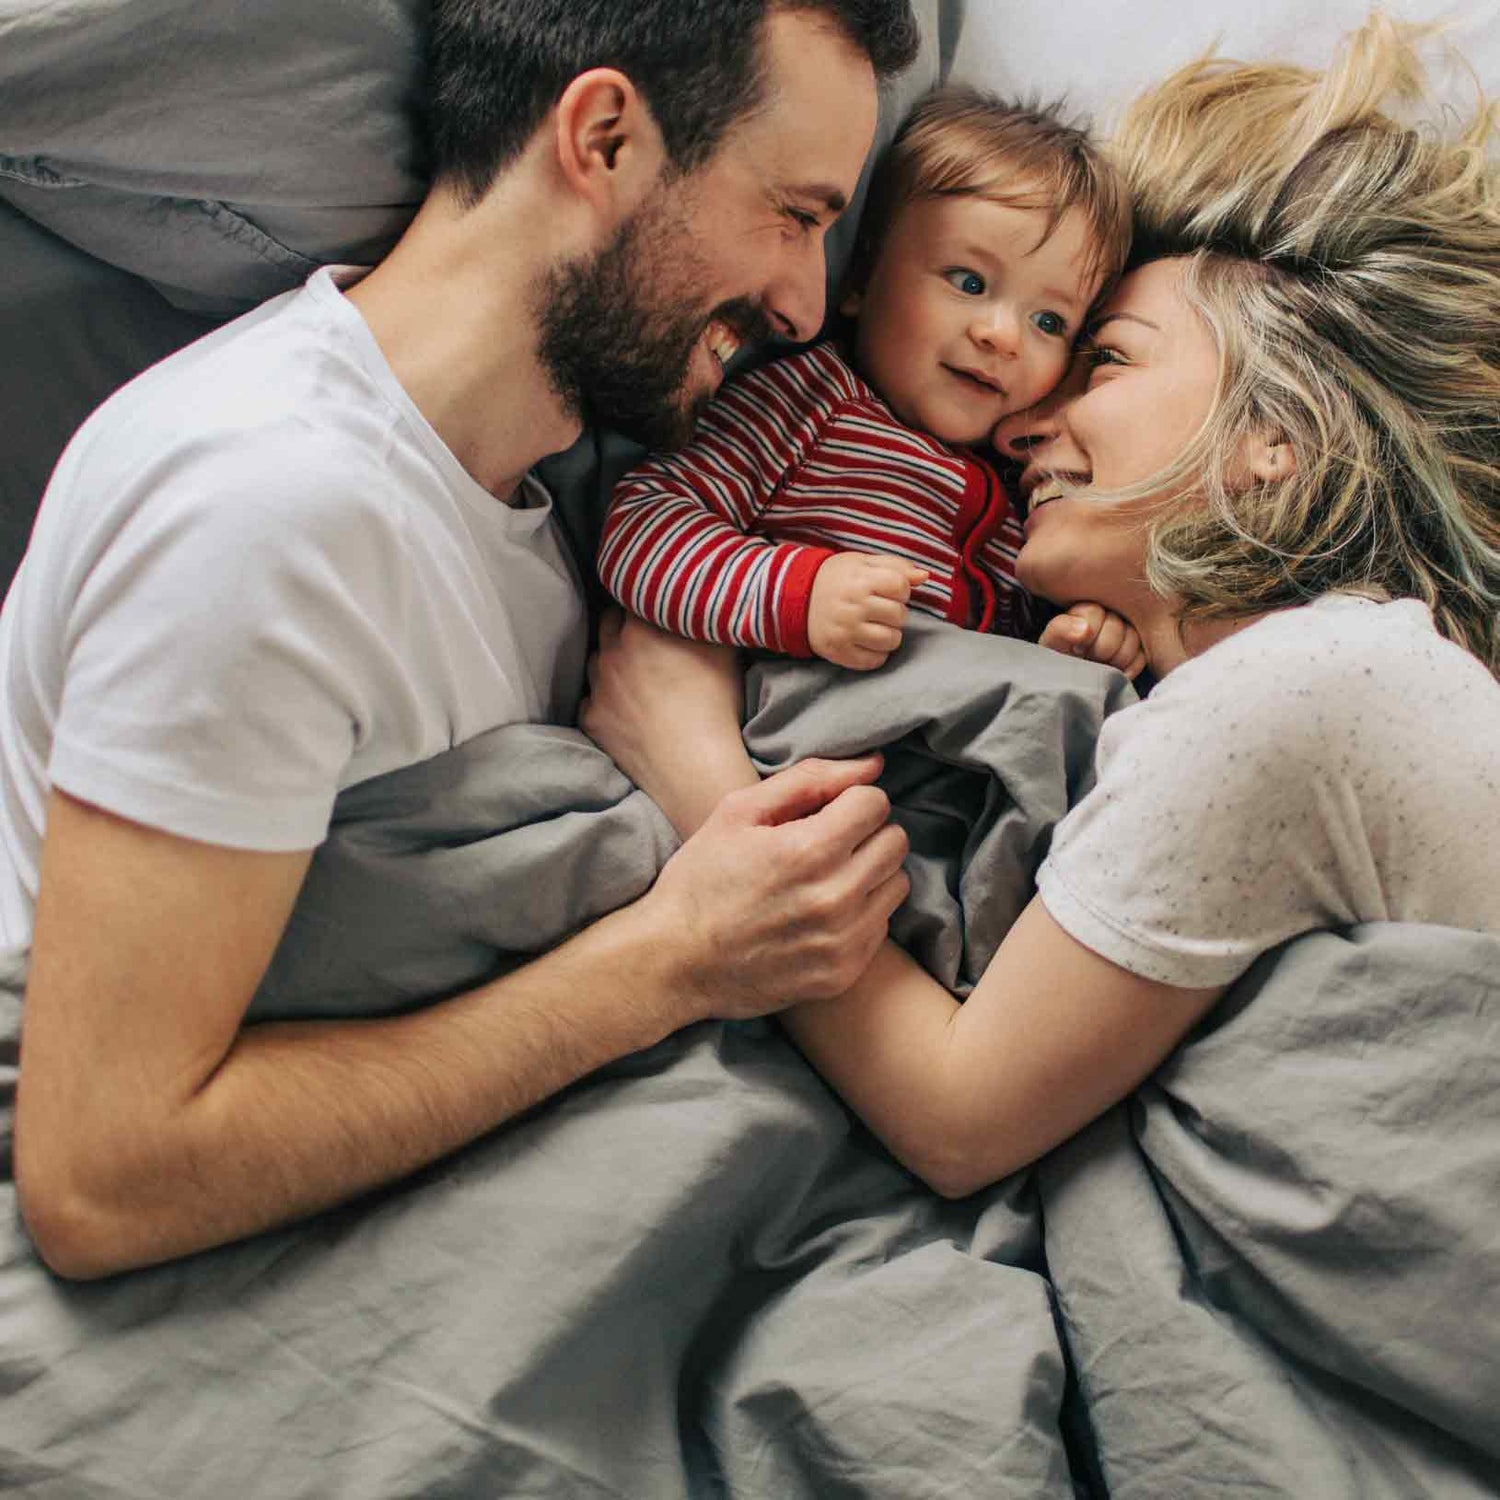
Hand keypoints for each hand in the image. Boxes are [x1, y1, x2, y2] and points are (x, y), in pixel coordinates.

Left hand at [580, 611, 753, 834]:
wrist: (694, 767)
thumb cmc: (716, 706)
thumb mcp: (724, 649)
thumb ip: (707, 616)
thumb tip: (705, 598)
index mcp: (641, 627)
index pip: (633, 592)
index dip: (646, 596)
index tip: (658, 602)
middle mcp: (611, 651)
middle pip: (609, 622)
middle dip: (625, 624)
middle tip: (649, 636)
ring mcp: (597, 687)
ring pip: (597, 659)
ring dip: (612, 660)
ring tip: (638, 674)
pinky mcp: (591, 719)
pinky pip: (592, 699)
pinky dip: (605, 699)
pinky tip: (628, 707)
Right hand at [644, 755, 911, 1019]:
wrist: (674, 962)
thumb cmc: (701, 879)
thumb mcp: (737, 812)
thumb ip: (809, 779)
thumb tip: (873, 765)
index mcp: (808, 850)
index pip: (875, 803)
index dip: (849, 800)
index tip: (824, 813)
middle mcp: (834, 897)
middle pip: (895, 841)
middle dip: (865, 833)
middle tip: (827, 843)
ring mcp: (842, 941)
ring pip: (895, 884)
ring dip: (869, 873)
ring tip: (826, 878)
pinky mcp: (843, 974)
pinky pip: (881, 927)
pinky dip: (860, 914)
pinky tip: (820, 915)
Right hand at [807, 552, 927, 670]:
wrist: (796, 598)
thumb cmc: (836, 578)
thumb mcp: (863, 562)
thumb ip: (896, 566)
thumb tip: (924, 576)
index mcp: (860, 580)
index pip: (901, 588)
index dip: (900, 590)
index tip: (888, 591)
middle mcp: (853, 606)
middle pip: (899, 615)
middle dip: (895, 613)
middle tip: (879, 609)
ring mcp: (846, 631)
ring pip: (891, 640)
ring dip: (889, 634)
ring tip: (875, 626)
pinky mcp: (840, 652)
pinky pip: (875, 661)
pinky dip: (877, 653)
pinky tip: (867, 641)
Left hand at [1039, 603, 1146, 678]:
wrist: (1071, 683)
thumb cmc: (1059, 660)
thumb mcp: (1052, 644)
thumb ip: (1061, 630)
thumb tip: (1084, 629)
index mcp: (1087, 610)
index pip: (1095, 612)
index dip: (1088, 632)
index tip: (1077, 649)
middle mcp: (1110, 616)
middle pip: (1117, 626)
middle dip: (1101, 648)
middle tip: (1089, 659)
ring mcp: (1127, 633)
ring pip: (1133, 639)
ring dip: (1115, 659)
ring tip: (1101, 667)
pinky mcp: (1139, 651)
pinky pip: (1142, 657)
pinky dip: (1128, 668)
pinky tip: (1115, 673)